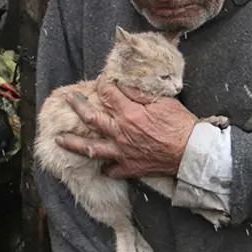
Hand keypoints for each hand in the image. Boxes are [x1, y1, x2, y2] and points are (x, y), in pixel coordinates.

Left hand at [55, 77, 197, 179]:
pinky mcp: (130, 167)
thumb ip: (140, 93)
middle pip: (91, 118)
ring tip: (60, 139)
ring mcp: (122, 152)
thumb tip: (123, 85)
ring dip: (73, 143)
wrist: (191, 152)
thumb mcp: (163, 101)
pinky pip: (111, 170)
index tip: (100, 81)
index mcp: (129, 113)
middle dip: (78, 106)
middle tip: (69, 100)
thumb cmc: (181, 124)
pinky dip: (104, 168)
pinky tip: (101, 165)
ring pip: (91, 148)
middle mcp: (120, 132)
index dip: (102, 84)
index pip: (108, 94)